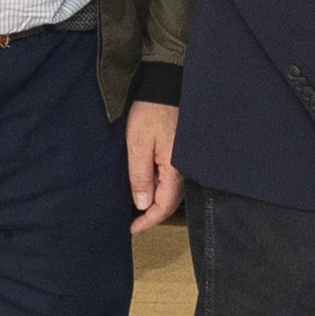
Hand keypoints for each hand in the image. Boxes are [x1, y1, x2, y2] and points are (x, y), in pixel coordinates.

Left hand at [125, 99, 185, 232]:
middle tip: (131, 223)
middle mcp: (183, 168)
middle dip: (151, 216)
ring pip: (170, 192)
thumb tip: (142, 204)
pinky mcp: (179, 153)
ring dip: (154, 203)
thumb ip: (140, 175)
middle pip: (169, 202)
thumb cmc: (150, 112)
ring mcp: (183, 161)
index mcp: (174, 168)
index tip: (131, 229)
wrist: (165, 86)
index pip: (163, 206)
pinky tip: (146, 189)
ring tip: (135, 210)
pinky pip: (170, 179)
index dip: (147, 221)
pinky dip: (158, 189)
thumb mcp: (138, 143)